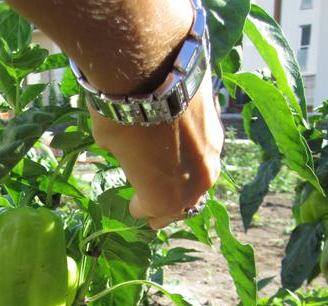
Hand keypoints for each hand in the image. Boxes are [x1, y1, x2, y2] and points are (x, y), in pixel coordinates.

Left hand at [89, 71, 223, 229]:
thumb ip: (122, 155)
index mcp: (162, 200)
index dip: (138, 206)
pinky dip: (193, 151)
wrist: (155, 72)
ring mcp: (210, 161)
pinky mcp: (219, 133)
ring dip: (185, 180)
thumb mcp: (109, 142)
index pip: (148, 211)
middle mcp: (193, 188)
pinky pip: (205, 153)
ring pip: (198, 182)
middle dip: (166, 202)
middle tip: (157, 201)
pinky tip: (184, 141)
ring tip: (174, 173)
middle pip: (180, 205)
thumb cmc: (121, 116)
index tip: (133, 202)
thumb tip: (126, 148)